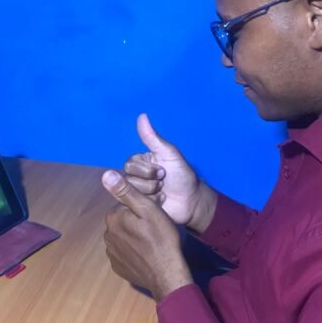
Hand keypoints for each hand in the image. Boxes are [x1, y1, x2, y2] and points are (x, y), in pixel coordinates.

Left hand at [102, 170, 192, 301]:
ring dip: (133, 237)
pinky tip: (146, 254)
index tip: (153, 215)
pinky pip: (123, 253)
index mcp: (113, 218)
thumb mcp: (148, 209)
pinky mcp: (118, 267)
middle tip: (154, 229)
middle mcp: (107, 235)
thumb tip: (106, 174)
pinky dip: (132, 252)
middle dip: (135, 222)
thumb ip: (126, 191)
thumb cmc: (161, 238)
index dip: (140, 208)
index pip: (125, 205)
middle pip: (122, 221)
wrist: (167, 275)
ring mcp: (112, 253)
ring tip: (151, 242)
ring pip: (122, 236)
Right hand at [123, 113, 216, 231]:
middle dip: (151, 182)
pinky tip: (161, 203)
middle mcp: (136, 176)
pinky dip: (152, 204)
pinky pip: (136, 205)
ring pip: (133, 193)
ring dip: (152, 194)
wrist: (192, 201)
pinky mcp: (139, 206)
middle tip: (164, 182)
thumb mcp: (169, 154)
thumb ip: (153, 137)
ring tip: (164, 193)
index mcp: (141, 162)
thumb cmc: (183, 176)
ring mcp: (137, 192)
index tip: (163, 171)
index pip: (130, 164)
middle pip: (130, 179)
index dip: (147, 170)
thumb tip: (142, 116)